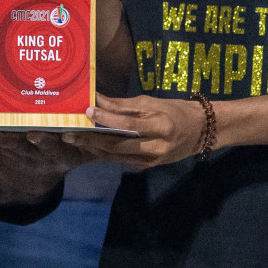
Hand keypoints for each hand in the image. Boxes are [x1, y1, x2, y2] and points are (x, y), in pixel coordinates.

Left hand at [0, 128, 100, 204]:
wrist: (34, 179)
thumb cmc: (65, 151)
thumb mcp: (86, 151)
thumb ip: (100, 139)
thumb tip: (121, 123)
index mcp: (59, 151)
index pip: (56, 145)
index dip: (49, 140)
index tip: (42, 133)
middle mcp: (38, 153)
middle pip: (26, 145)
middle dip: (16, 139)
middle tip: (5, 132)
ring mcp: (17, 154)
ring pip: (4, 146)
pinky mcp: (0, 153)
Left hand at [61, 92, 207, 169]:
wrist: (200, 133)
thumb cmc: (176, 111)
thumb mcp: (152, 102)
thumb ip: (123, 105)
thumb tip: (97, 99)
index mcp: (161, 127)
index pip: (128, 125)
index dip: (106, 118)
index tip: (87, 111)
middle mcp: (155, 148)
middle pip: (117, 145)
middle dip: (90, 140)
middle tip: (68, 133)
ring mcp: (150, 161)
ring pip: (115, 156)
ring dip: (92, 148)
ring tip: (73, 139)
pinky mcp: (145, 167)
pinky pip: (120, 160)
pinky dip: (103, 152)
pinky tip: (89, 145)